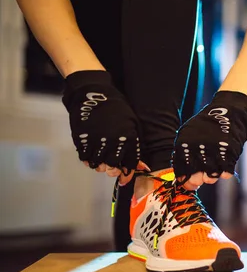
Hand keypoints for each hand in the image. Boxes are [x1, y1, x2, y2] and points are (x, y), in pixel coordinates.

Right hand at [63, 70, 143, 184]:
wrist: (94, 93)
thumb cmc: (117, 109)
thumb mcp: (133, 124)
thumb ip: (135, 146)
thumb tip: (140, 166)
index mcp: (128, 138)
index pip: (130, 163)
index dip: (127, 173)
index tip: (125, 178)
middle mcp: (113, 141)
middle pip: (112, 167)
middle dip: (112, 169)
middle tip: (110, 166)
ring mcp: (96, 141)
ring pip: (97, 165)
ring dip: (99, 164)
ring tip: (100, 156)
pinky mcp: (81, 139)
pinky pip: (84, 158)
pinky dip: (87, 159)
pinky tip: (90, 153)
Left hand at [172, 91, 246, 189]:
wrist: (228, 112)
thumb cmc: (207, 126)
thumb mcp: (188, 135)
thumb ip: (184, 154)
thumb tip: (183, 178)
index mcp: (184, 144)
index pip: (181, 171)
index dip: (185, 181)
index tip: (190, 184)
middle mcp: (198, 149)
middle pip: (196, 178)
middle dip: (198, 181)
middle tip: (202, 177)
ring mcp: (214, 151)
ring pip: (211, 178)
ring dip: (212, 176)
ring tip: (213, 167)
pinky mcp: (229, 153)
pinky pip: (225, 174)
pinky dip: (225, 172)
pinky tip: (223, 163)